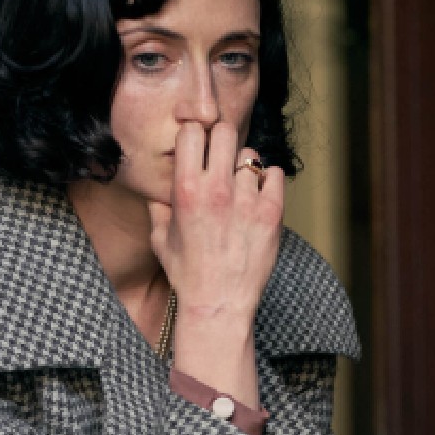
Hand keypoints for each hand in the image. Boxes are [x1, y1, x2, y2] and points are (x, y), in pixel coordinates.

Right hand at [148, 121, 281, 405]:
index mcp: (186, 190)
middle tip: (220, 157)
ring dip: (244, 165)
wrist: (219, 302)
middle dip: (220, 140)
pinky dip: (268, 179)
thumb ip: (159, 204)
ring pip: (251, 155)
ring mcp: (247, 200)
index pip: (192, 132)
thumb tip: (159, 183)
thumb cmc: (187, 272)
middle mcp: (217, 190)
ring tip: (239, 184)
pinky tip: (258, 194)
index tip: (197, 146)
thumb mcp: (160, 237)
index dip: (194, 135)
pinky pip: (275, 174)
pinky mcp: (272, 213)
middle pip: (224, 132)